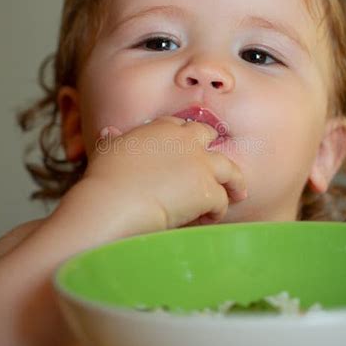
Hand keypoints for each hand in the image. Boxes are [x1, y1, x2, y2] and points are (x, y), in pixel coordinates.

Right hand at [81, 116, 246, 230]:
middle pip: (210, 138)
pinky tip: (206, 220)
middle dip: (213, 151)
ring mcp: (201, 164)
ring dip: (234, 182)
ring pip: (230, 169)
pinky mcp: (208, 190)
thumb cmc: (107, 177)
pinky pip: (221, 201)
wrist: (116, 200)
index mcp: (162, 128)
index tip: (186, 149)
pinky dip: (217, 211)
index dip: (186, 137)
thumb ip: (113, 140)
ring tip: (237, 194)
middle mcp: (186, 140)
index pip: (181, 125)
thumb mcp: (107, 150)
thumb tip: (108, 133)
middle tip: (217, 166)